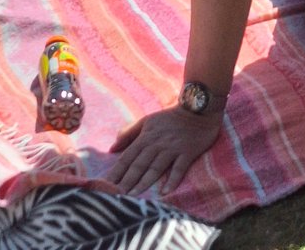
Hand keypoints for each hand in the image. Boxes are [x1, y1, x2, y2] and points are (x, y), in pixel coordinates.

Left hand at [105, 105, 222, 194]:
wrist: (198, 108)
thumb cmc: (170, 117)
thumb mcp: (147, 121)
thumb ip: (129, 133)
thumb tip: (112, 148)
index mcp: (146, 137)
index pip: (127, 157)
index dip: (116, 172)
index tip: (106, 186)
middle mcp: (157, 143)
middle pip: (139, 165)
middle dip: (127, 181)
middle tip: (116, 196)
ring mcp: (173, 148)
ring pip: (156, 168)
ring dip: (144, 182)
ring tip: (134, 196)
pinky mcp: (187, 151)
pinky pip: (179, 168)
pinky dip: (172, 179)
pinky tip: (165, 192)